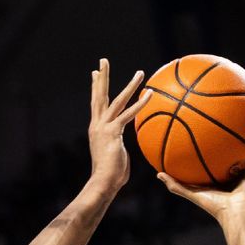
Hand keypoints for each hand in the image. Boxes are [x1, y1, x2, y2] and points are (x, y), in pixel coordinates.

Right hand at [89, 58, 150, 186]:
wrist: (103, 182)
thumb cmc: (111, 175)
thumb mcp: (114, 155)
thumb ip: (118, 146)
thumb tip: (123, 149)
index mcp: (97, 128)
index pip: (96, 103)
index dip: (96, 87)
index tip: (95, 73)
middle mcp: (97, 124)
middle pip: (99, 95)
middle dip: (102, 77)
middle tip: (103, 61)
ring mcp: (104, 127)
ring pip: (116, 101)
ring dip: (130, 85)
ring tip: (140, 72)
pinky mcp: (112, 133)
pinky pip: (128, 115)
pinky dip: (139, 104)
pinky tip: (149, 95)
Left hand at [157, 133, 244, 224]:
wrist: (233, 214)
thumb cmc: (212, 206)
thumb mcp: (191, 192)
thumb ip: (175, 184)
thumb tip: (158, 174)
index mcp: (219, 178)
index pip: (215, 160)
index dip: (212, 149)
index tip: (207, 133)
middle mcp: (233, 174)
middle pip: (232, 153)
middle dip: (232, 140)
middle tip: (230, 122)